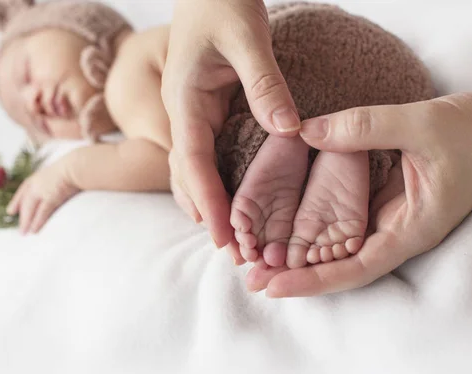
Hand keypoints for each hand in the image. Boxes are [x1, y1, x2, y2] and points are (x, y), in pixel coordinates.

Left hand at [7, 159, 79, 234]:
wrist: (76, 166)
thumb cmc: (74, 167)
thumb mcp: (60, 171)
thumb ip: (57, 180)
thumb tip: (59, 187)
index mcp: (39, 176)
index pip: (24, 190)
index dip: (16, 201)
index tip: (11, 211)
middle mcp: (37, 184)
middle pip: (26, 202)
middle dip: (22, 216)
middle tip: (20, 228)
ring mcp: (42, 191)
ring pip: (30, 209)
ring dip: (26, 222)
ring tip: (24, 233)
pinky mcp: (50, 198)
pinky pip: (41, 213)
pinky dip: (37, 222)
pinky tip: (34, 230)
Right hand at [162, 0, 299, 247]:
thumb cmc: (222, 0)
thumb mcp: (248, 37)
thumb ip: (265, 84)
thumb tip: (287, 132)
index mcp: (186, 99)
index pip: (193, 162)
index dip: (207, 202)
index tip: (223, 236)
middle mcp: (184, 111)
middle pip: (188, 175)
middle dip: (207, 212)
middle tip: (233, 251)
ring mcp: (192, 111)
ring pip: (194, 168)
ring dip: (209, 202)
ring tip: (229, 236)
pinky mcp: (205, 108)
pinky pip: (206, 153)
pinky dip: (215, 180)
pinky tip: (231, 198)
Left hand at [246, 88, 471, 296]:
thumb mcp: (421, 124)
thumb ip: (364, 126)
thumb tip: (304, 132)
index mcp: (411, 229)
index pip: (355, 269)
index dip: (313, 281)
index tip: (274, 286)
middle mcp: (398, 231)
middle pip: (340, 265)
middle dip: (296, 273)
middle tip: (250, 274)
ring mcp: (391, 217)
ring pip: (340, 246)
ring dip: (301, 252)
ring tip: (258, 255)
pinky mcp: (386, 200)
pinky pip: (347, 220)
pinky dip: (317, 226)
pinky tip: (289, 225)